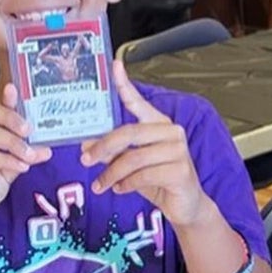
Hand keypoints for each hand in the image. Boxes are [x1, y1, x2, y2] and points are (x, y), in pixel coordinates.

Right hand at [0, 88, 49, 236]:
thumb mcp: (7, 170)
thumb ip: (23, 157)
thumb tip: (46, 148)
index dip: (4, 99)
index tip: (17, 91)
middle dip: (10, 118)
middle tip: (30, 129)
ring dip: (12, 142)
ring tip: (29, 155)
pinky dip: (5, 160)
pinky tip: (20, 167)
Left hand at [80, 60, 205, 227]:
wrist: (185, 205)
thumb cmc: (158, 180)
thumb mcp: (131, 163)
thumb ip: (113, 151)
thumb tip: (87, 143)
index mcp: (158, 124)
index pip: (138, 101)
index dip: (125, 84)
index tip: (114, 67)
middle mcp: (171, 133)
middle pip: (129, 133)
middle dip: (103, 147)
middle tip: (85, 160)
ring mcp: (178, 151)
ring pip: (133, 158)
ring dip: (111, 173)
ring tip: (100, 185)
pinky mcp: (180, 171)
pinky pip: (143, 175)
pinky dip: (126, 184)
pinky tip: (120, 189)